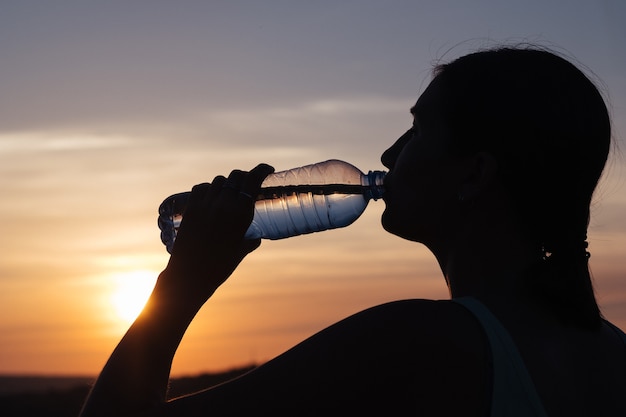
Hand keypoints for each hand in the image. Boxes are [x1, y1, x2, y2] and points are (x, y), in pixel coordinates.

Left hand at [161, 163, 274, 304]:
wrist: (190, 275)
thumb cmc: (220, 266)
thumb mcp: (243, 249)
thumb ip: (253, 237)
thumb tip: (258, 233)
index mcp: (241, 212)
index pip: (252, 179)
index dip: (262, 170)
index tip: (268, 169)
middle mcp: (224, 203)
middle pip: (236, 176)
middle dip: (245, 176)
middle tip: (249, 183)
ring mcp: (205, 203)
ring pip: (219, 180)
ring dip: (228, 182)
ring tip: (230, 192)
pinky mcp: (190, 208)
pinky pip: (202, 188)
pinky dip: (209, 188)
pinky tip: (212, 196)